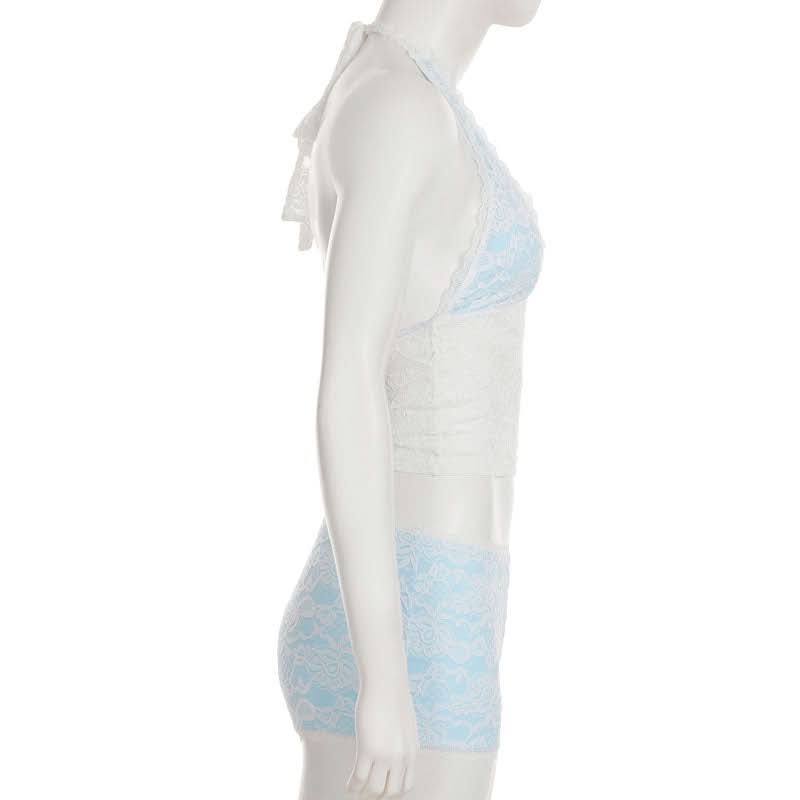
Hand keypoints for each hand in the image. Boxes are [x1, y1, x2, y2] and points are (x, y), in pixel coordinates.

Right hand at [346, 678, 418, 796]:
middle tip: (368, 795)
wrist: (386, 683)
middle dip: (379, 797)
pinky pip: (359, 778)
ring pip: (374, 790)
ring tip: (357, 791)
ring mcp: (385, 755)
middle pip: (391, 793)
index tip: (383, 793)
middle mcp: (401, 758)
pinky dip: (353, 786)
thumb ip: (402, 744)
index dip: (393, 794)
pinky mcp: (368, 749)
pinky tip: (349, 785)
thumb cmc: (394, 698)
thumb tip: (394, 753)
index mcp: (412, 753)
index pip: (406, 787)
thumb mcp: (406, 726)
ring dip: (364, 793)